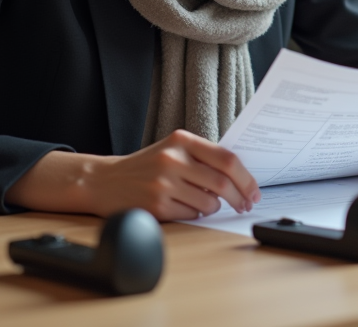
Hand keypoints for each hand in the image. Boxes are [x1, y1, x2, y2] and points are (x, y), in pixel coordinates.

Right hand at [7, 129, 260, 220]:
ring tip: (199, 202)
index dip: (246, 178)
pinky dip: (194, 215)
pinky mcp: (156, 205)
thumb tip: (241, 177)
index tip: (254, 190)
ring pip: (209, 203)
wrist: (104, 180)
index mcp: (181, 140)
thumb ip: (202, 157)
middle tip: (244, 204)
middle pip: (222, 183)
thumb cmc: (146, 166)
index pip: (227, 159)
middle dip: (239, 197)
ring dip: (212, 208)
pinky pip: (191, 216)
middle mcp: (173, 159)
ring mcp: (163, 183)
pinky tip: (181, 207)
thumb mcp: (172, 150)